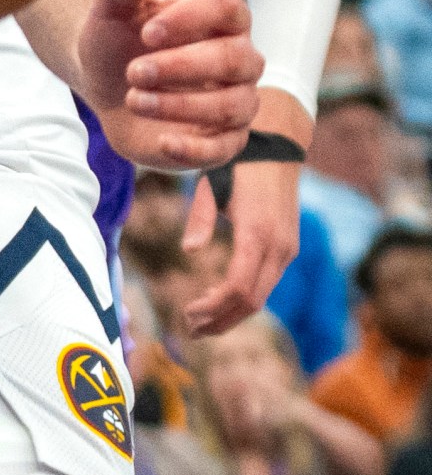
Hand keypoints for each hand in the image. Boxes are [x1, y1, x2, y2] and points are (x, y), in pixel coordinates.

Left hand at [77, 0, 259, 169]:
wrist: (104, 85)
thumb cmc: (116, 41)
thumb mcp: (108, 10)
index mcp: (218, 17)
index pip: (227, 6)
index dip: (191, 18)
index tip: (147, 33)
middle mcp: (239, 57)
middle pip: (234, 59)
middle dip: (182, 67)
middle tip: (134, 71)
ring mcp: (236, 99)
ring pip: (233, 105)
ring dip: (182, 105)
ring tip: (133, 99)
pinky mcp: (224, 138)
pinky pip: (227, 148)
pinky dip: (197, 149)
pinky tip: (164, 141)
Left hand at [182, 88, 312, 336]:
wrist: (275, 145)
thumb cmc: (235, 164)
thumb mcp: (210, 185)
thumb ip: (199, 218)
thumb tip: (188, 250)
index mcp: (258, 234)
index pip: (239, 288)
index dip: (214, 308)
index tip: (187, 314)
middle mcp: (279, 247)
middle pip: (253, 300)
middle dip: (221, 320)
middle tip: (190, 328)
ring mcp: (287, 248)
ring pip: (262, 295)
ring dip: (231, 312)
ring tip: (200, 321)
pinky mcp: (286, 246)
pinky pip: (266, 281)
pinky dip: (242, 296)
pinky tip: (217, 298)